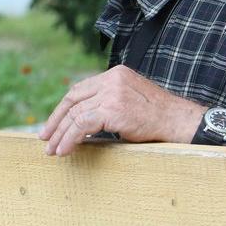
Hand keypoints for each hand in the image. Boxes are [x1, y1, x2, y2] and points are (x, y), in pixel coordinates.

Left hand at [37, 66, 203, 155]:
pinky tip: (65, 150)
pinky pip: (82, 124)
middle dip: (56, 120)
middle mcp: (111, 80)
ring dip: (61, 134)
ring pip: (75, 114)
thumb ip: (110, 102)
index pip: (80, 90)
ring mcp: (112, 93)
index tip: (53, 124)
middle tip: (45, 138)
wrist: (181, 122)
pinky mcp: (113, 109)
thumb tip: (85, 120)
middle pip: (72, 99)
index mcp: (114, 74)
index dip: (64, 108)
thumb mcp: (132, 101)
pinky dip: (70, 139)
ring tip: (53, 150)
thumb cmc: (159, 118)